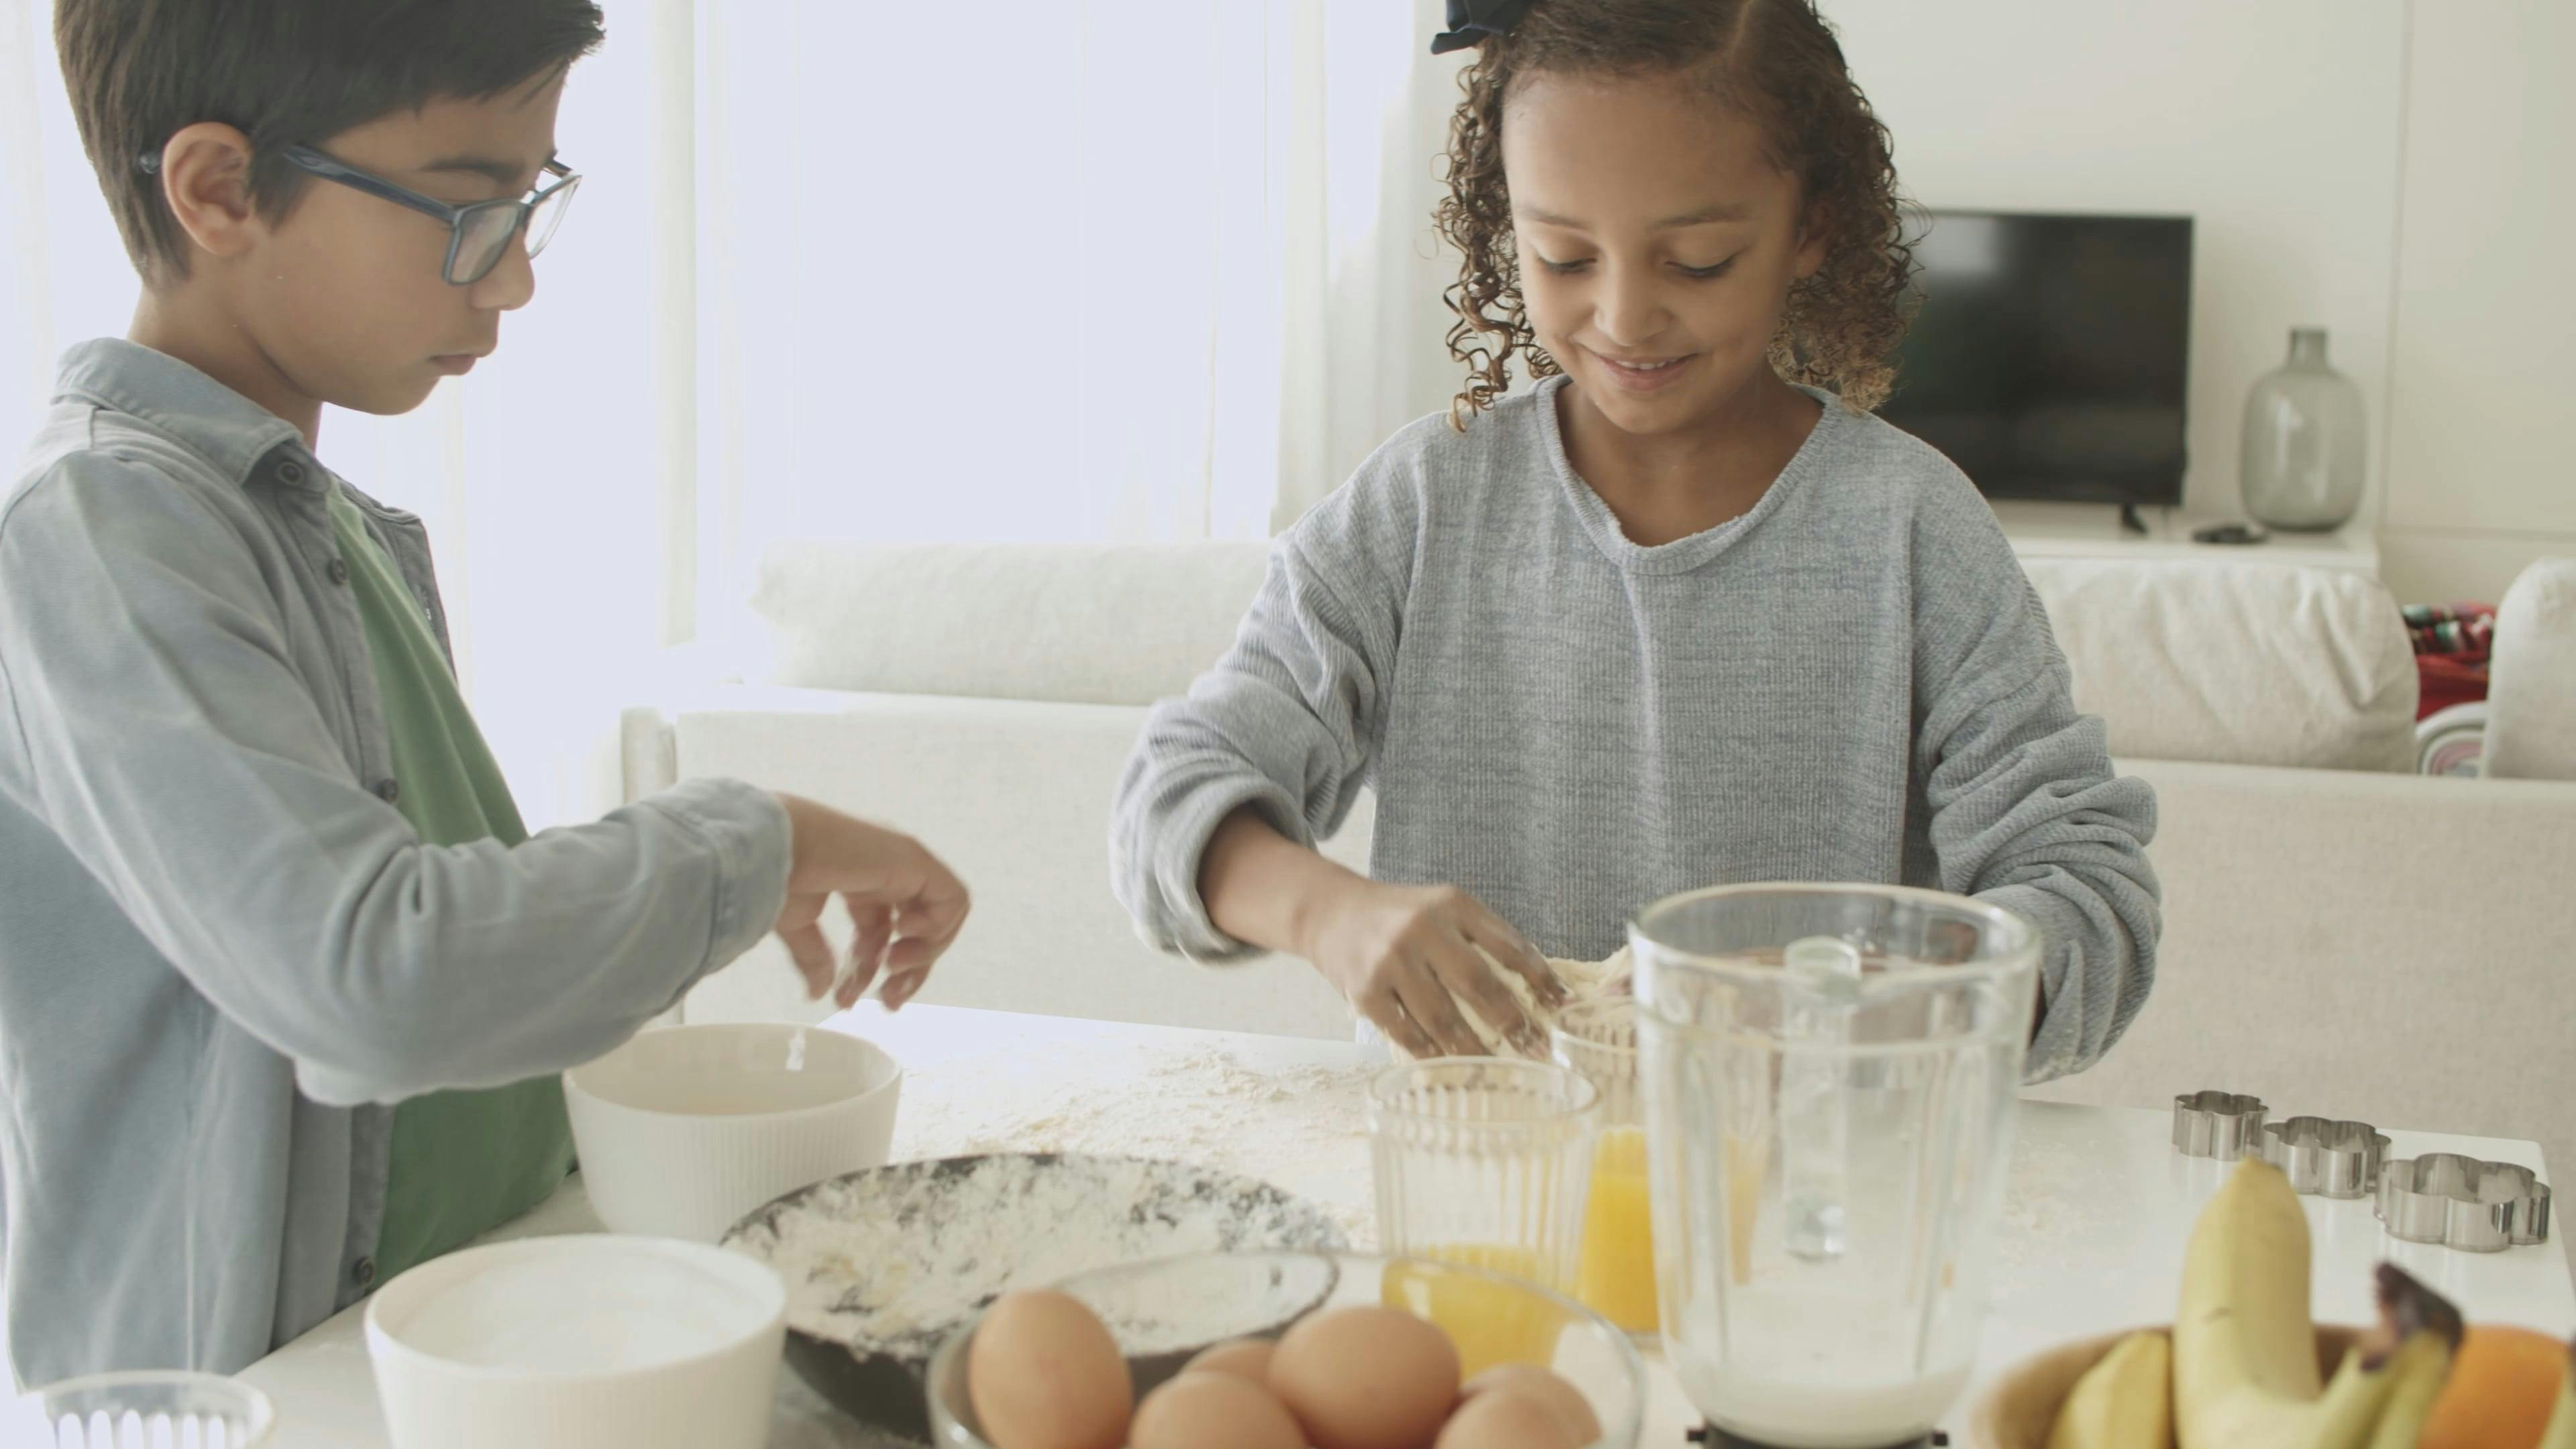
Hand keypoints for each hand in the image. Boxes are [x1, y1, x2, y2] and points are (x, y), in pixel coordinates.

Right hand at [771, 793, 970, 1010]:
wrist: (776, 849)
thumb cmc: (777, 876)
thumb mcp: (797, 926)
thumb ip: (814, 957)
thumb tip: (819, 991)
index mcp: (860, 884)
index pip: (884, 932)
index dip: (872, 970)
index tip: (850, 999)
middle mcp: (888, 873)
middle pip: (917, 931)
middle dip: (906, 973)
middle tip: (887, 1001)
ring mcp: (905, 865)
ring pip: (941, 919)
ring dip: (921, 955)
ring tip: (891, 967)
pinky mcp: (917, 860)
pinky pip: (953, 899)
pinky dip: (936, 927)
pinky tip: (899, 936)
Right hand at [1299, 880, 1563, 1057]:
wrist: (1331, 913)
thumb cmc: (1400, 917)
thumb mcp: (1444, 909)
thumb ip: (1484, 938)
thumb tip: (1539, 989)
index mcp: (1452, 905)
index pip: (1508, 944)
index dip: (1540, 978)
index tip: (1562, 1006)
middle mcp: (1422, 928)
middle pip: (1478, 984)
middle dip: (1512, 1022)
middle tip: (1536, 1049)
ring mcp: (1391, 960)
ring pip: (1443, 1017)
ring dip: (1474, 1048)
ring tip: (1496, 1066)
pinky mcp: (1365, 991)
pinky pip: (1407, 1033)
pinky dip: (1432, 1053)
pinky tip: (1450, 1065)